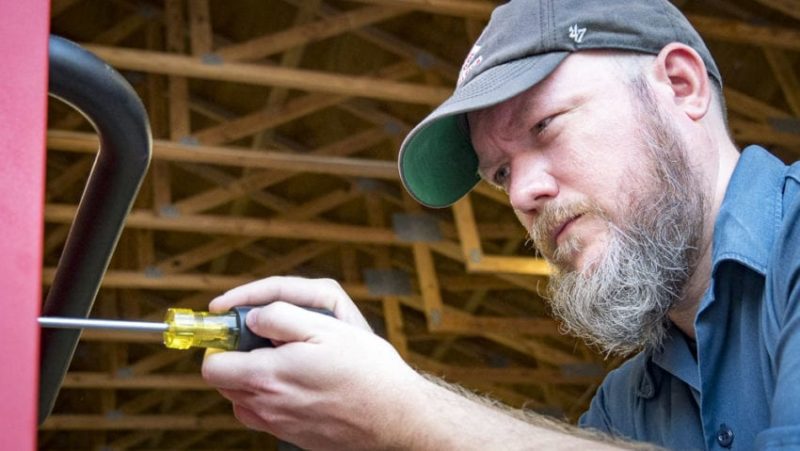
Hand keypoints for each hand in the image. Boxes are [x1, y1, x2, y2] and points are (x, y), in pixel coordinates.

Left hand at [201, 277, 427, 449]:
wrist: (396, 416)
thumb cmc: (366, 369)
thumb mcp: (326, 326)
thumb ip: (279, 317)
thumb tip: (251, 317)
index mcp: (268, 376)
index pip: (212, 365)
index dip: (221, 342)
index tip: (237, 329)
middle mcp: (266, 406)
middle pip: (224, 382)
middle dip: (236, 357)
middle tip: (268, 341)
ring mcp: (278, 425)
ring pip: (242, 399)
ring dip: (252, 378)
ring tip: (288, 361)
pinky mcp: (293, 435)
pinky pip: (264, 414)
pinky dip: (270, 398)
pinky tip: (300, 384)